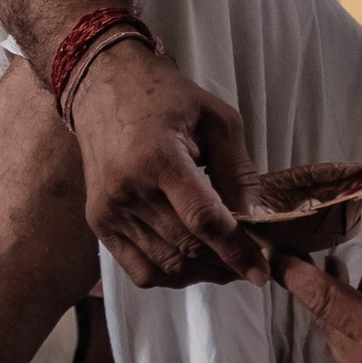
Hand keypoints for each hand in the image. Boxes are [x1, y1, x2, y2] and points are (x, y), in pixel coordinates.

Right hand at [70, 46, 267, 289]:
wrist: (104, 86)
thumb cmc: (166, 97)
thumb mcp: (216, 118)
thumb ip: (237, 171)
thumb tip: (253, 222)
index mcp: (158, 157)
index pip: (203, 219)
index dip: (236, 250)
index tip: (262, 272)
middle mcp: (127, 190)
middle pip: (186, 246)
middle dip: (226, 264)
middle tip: (252, 265)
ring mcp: (108, 211)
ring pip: (166, 265)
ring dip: (203, 274)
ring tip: (228, 266)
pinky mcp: (99, 223)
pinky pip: (140, 270)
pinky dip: (172, 276)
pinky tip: (194, 265)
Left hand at [278, 204, 361, 362]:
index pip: (326, 303)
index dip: (297, 275)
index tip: (274, 251)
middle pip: (328, 323)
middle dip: (318, 285)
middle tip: (311, 248)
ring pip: (340, 342)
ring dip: (337, 307)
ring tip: (344, 268)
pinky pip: (355, 357)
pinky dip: (354, 327)